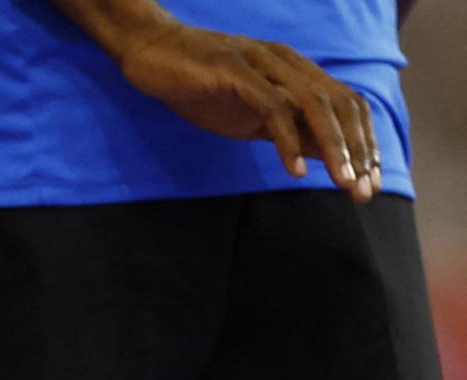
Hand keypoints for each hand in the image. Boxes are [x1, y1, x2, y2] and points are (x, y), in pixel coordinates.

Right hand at [109, 24, 380, 198]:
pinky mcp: (236, 72)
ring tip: (341, 183)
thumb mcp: (246, 114)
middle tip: (362, 192)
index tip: (365, 183)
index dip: (363, 143)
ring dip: (334, 147)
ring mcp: (264, 65)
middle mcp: (288, 64)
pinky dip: (287, 141)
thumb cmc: (196, 84)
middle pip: (341, 106)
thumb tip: (319, 154)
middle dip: (358, 151)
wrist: (150, 50)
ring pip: (315, 105)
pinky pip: (272, 107)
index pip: (346, 105)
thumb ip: (284, 129)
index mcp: (295, 72)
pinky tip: (292, 171)